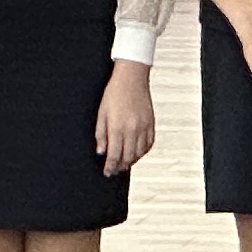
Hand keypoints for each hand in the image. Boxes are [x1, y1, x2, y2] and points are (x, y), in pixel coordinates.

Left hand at [96, 59, 156, 176]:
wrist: (132, 79)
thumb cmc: (114, 93)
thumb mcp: (101, 113)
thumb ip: (101, 134)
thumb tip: (101, 152)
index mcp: (117, 128)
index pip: (114, 155)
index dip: (110, 167)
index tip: (107, 173)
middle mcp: (132, 130)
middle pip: (127, 157)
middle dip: (120, 167)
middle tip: (114, 171)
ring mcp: (143, 128)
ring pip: (139, 153)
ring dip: (132, 161)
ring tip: (124, 163)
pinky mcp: (151, 124)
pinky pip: (148, 144)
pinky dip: (143, 152)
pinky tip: (136, 153)